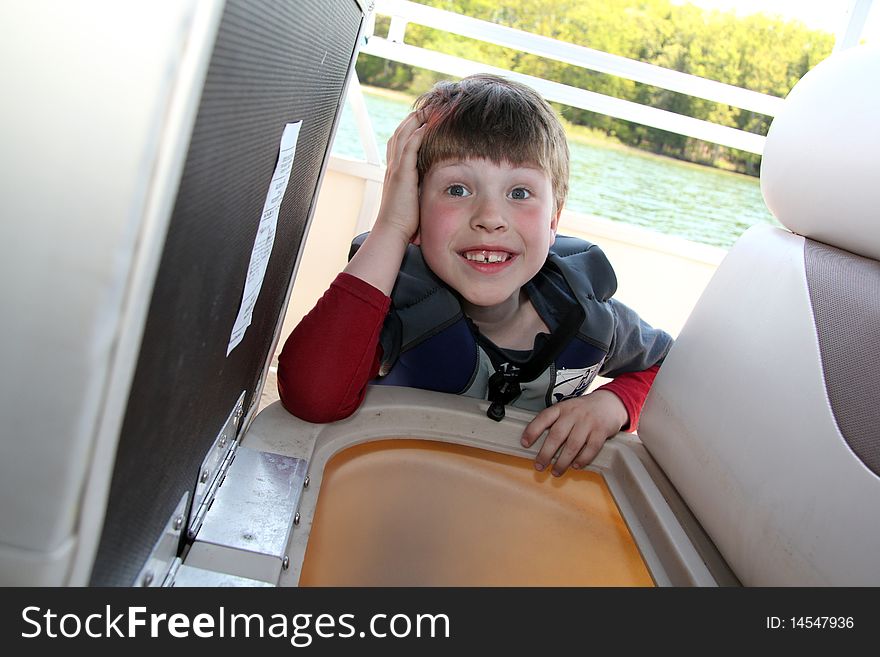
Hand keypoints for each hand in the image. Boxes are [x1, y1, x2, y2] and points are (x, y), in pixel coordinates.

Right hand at [374, 110, 426, 243]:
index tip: (423, 120)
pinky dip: (416, 134)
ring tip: (429, 109)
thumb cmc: (404, 221)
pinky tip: (426, 125)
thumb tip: (435, 185)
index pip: (400, 142)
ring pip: (403, 136)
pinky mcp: (402, 174)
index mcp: (395, 171)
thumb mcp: (413, 198)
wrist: (392, 231)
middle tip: (427, 107)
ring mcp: (396, 169)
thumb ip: (420, 187)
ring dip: (415, 120)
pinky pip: (408, 148)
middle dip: (413, 118)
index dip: (410, 128)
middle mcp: (393, 166)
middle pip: (400, 133)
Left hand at [520, 390, 627, 475]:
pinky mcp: (601, 431)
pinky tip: (576, 466)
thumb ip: (555, 422)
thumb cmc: (584, 410)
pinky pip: (591, 448)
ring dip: (563, 461)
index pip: (544, 417)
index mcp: (562, 408)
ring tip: (556, 471)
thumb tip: (538, 443)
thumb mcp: (567, 409)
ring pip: (573, 445)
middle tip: (539, 465)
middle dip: (546, 453)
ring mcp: (588, 422)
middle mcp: (573, 414)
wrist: (610, 403)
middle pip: (556, 435)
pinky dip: (582, 459)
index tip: (524, 443)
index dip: (532, 430)